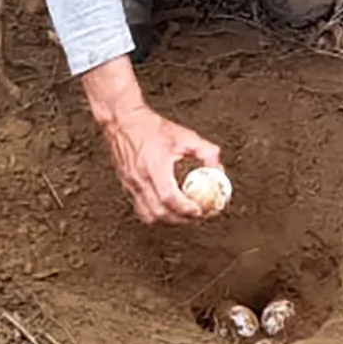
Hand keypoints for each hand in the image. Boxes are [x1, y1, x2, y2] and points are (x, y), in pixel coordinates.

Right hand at [81, 58, 222, 224]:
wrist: (123, 122)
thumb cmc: (152, 127)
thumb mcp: (185, 135)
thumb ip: (206, 152)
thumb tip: (219, 170)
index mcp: (154, 166)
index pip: (169, 197)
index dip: (185, 209)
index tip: (200, 211)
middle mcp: (140, 179)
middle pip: (159, 212)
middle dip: (181, 219)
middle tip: (196, 216)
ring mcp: (131, 185)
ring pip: (148, 215)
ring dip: (168, 221)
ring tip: (183, 216)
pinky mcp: (127, 187)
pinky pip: (140, 210)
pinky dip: (155, 215)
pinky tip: (167, 210)